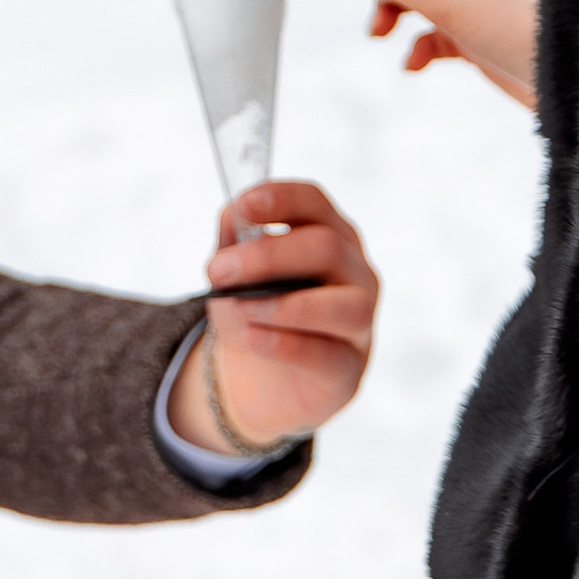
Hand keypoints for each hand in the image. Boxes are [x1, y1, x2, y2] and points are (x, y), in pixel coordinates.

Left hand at [173, 181, 377, 457]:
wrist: (260, 379)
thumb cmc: (255, 313)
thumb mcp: (235, 276)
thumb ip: (232, 246)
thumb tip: (231, 218)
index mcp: (329, 235)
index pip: (315, 203)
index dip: (282, 199)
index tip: (243, 206)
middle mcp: (355, 272)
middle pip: (328, 248)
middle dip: (269, 256)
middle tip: (219, 270)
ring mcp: (359, 322)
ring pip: (347, 305)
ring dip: (286, 305)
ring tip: (242, 309)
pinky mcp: (349, 368)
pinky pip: (328, 355)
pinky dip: (286, 344)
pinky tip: (253, 338)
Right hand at [329, 0, 538, 110]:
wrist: (572, 78)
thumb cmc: (518, 32)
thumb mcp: (442, 2)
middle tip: (375, 7)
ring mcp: (469, 8)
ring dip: (391, 12)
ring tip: (382, 34)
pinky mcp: (475, 41)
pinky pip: (433, 35)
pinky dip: (416, 47)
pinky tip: (416, 65)